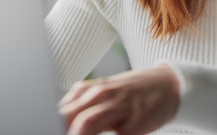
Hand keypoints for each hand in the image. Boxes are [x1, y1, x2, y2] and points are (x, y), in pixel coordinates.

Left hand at [58, 64, 179, 134]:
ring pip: (86, 123)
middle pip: (68, 115)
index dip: (52, 123)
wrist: (168, 86)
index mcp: (90, 90)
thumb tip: (60, 120)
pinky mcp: (134, 124)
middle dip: (61, 128)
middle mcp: (101, 96)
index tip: (48, 129)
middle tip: (54, 132)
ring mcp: (118, 108)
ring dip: (77, 133)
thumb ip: (82, 106)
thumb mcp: (104, 94)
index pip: (61, 109)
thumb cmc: (132, 93)